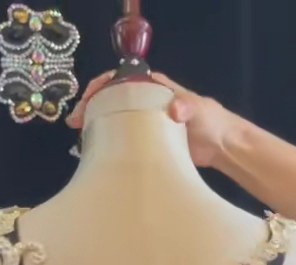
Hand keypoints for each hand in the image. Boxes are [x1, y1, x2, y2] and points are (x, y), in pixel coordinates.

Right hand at [65, 71, 233, 169]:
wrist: (221, 146)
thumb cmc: (210, 121)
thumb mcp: (198, 110)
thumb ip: (187, 107)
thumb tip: (175, 108)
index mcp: (153, 88)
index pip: (120, 79)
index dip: (100, 86)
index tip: (87, 99)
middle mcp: (145, 103)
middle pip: (111, 99)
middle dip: (91, 107)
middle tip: (75, 123)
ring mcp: (144, 124)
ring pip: (114, 119)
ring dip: (96, 126)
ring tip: (79, 138)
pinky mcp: (146, 144)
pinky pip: (123, 140)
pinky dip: (108, 144)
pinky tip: (96, 153)